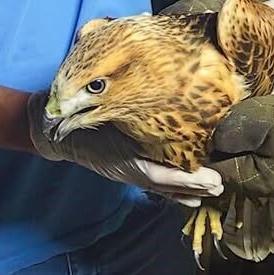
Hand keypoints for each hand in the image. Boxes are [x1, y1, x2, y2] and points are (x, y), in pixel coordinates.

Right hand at [26, 92, 223, 207]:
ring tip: (212, 192)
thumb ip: (117, 96)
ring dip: (186, 191)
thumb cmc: (76, 114)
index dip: (183, 180)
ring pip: (160, 187)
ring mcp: (125, 172)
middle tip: (219, 185)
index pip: (155, 174)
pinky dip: (173, 191)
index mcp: (119, 156)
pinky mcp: (126, 170)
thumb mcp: (97, 104)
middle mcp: (125, 169)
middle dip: (192, 186)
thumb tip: (143, 78)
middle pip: (163, 184)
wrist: (54, 130)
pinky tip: (192, 197)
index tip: (208, 179)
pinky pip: (153, 185)